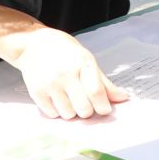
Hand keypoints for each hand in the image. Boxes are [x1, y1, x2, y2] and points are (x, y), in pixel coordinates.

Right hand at [0, 28, 128, 120]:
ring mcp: (49, 84)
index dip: (103, 106)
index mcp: (83, 64)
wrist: (35, 45)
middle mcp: (65, 74)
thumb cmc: (66, 53)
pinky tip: (57, 98)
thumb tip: (123, 98)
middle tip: (86, 104)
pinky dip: (58, 111)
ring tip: (70, 99)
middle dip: (88, 111)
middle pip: (83, 108)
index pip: (96, 92)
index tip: (105, 110)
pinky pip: (53, 114)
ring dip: (72, 112)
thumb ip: (104, 82)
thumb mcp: (87, 60)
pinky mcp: (36, 92)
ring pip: (68, 114)